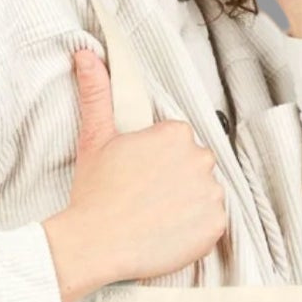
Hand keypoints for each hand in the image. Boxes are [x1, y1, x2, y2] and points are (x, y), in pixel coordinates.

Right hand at [43, 49, 226, 301]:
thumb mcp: (95, 138)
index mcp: (176, 133)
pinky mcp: (215, 226)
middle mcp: (200, 159)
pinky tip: (168, 232)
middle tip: (145, 198)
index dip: (157, 160)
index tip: (139, 175)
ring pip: (205, 194)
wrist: (95, 245)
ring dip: (187, 204)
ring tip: (155, 217)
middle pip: (195, 166)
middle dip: (175, 179)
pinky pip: (212, 223)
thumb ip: (97, 94)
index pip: (177, 142)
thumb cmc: (95, 194)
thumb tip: (86, 56)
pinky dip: (196, 229)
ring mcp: (211, 194)